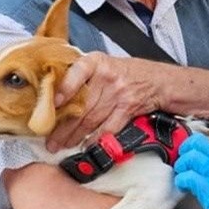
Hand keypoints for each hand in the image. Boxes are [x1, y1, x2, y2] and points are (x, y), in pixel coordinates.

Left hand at [47, 53, 165, 150]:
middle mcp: (107, 77)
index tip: (52, 103)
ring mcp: (119, 94)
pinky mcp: (128, 109)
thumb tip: (53, 94)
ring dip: (74, 135)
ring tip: (61, 144)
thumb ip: (81, 75)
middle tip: (50, 138)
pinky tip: (86, 145)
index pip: (77, 72)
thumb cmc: (127, 73)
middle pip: (81, 105)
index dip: (64, 88)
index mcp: (97, 62)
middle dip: (63, 126)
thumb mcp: (104, 64)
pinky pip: (108, 128)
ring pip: (91, 119)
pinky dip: (96, 140)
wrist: (159, 80)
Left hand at [174, 134, 208, 208]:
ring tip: (182, 173)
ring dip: (181, 165)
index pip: (208, 142)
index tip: (192, 151)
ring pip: (188, 159)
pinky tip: (183, 185)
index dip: (195, 146)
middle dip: (185, 150)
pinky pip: (188, 179)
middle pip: (195, 144)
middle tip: (182, 159)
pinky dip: (182, 180)